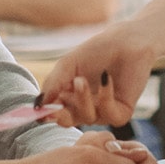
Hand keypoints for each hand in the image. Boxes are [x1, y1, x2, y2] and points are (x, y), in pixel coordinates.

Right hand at [36, 26, 157, 126]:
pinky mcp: (122, 112)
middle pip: (68, 121)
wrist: (127, 42)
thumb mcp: (68, 65)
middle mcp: (85, 108)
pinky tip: (105, 78)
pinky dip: (105, 97)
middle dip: (61, 115)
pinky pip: (109, 114)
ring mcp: (103, 112)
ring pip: (87, 118)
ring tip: (80, 80)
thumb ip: (52, 85)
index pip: (54, 112)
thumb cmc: (96, 51)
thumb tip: (37, 106)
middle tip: (56, 109)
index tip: (40, 111)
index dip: (47, 114)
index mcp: (70, 98)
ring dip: (82, 100)